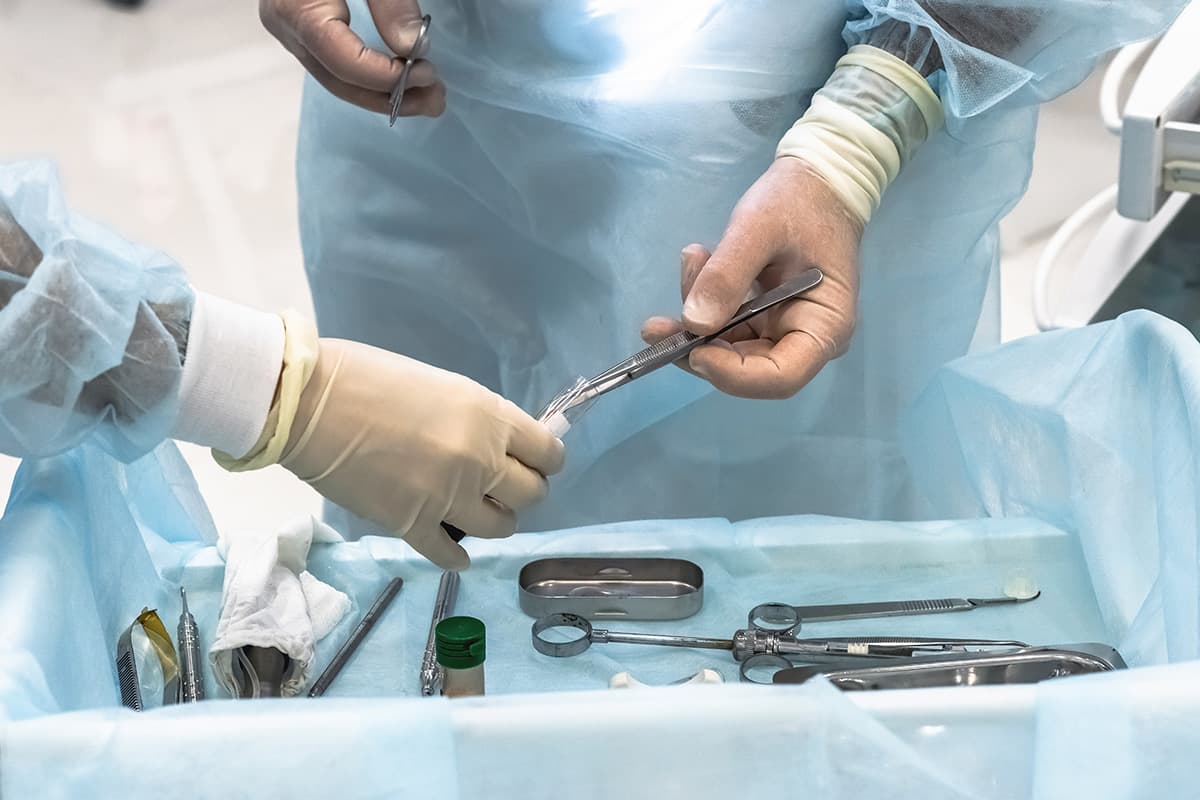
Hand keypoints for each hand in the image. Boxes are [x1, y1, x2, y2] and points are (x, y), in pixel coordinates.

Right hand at [260, 0, 444, 116]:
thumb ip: (390, 2)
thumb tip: (412, 46)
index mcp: (295, 7)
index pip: (344, 62)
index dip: (387, 77)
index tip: (428, 73)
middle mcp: (285, 24)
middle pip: (340, 80)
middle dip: (391, 97)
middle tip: (437, 100)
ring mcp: (290, 28)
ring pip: (337, 79)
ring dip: (383, 94)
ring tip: (428, 96)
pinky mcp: (301, 26)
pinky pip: (335, 63)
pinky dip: (370, 76)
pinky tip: (402, 79)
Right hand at [280, 339, 564, 569]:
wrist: (308, 404)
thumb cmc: (366, 376)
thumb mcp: (441, 386)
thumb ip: (475, 418)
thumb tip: (495, 442)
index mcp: (489, 417)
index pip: (547, 451)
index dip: (546, 460)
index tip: (536, 463)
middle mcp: (479, 460)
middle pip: (531, 493)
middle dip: (523, 492)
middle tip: (504, 488)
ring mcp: (448, 498)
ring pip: (501, 527)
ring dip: (495, 522)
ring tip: (478, 513)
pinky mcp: (412, 526)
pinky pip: (451, 554)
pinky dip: (456, 555)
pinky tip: (455, 551)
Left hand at [641, 158, 860, 398]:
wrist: (816, 181)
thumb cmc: (800, 202)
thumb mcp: (759, 228)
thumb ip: (727, 275)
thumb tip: (693, 323)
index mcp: (825, 327)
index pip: (780, 377)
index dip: (733, 374)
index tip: (692, 350)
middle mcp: (806, 340)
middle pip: (748, 369)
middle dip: (699, 347)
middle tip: (657, 324)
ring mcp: (784, 331)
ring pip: (728, 349)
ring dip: (696, 319)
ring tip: (693, 260)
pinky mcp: (763, 319)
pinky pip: (725, 326)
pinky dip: (704, 301)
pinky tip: (698, 261)